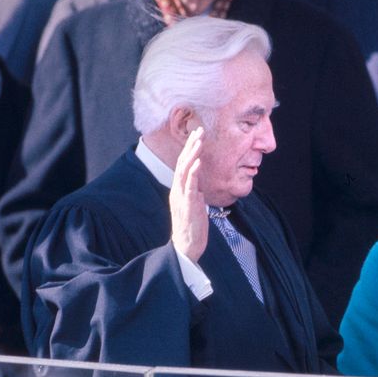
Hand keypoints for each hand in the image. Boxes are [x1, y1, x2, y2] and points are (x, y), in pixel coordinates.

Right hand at [170, 127, 208, 261]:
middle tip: (199, 130)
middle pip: (183, 162)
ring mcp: (181, 196)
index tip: (197, 135)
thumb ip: (195, 195)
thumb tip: (200, 189)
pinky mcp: (188, 204)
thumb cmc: (192, 228)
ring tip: (198, 140)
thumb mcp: (194, 206)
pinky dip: (193, 172)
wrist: (187, 246)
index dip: (190, 149)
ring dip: (192, 154)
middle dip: (191, 145)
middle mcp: (177, 190)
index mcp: (179, 190)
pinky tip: (198, 161)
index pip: (184, 165)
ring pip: (184, 170)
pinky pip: (190, 185)